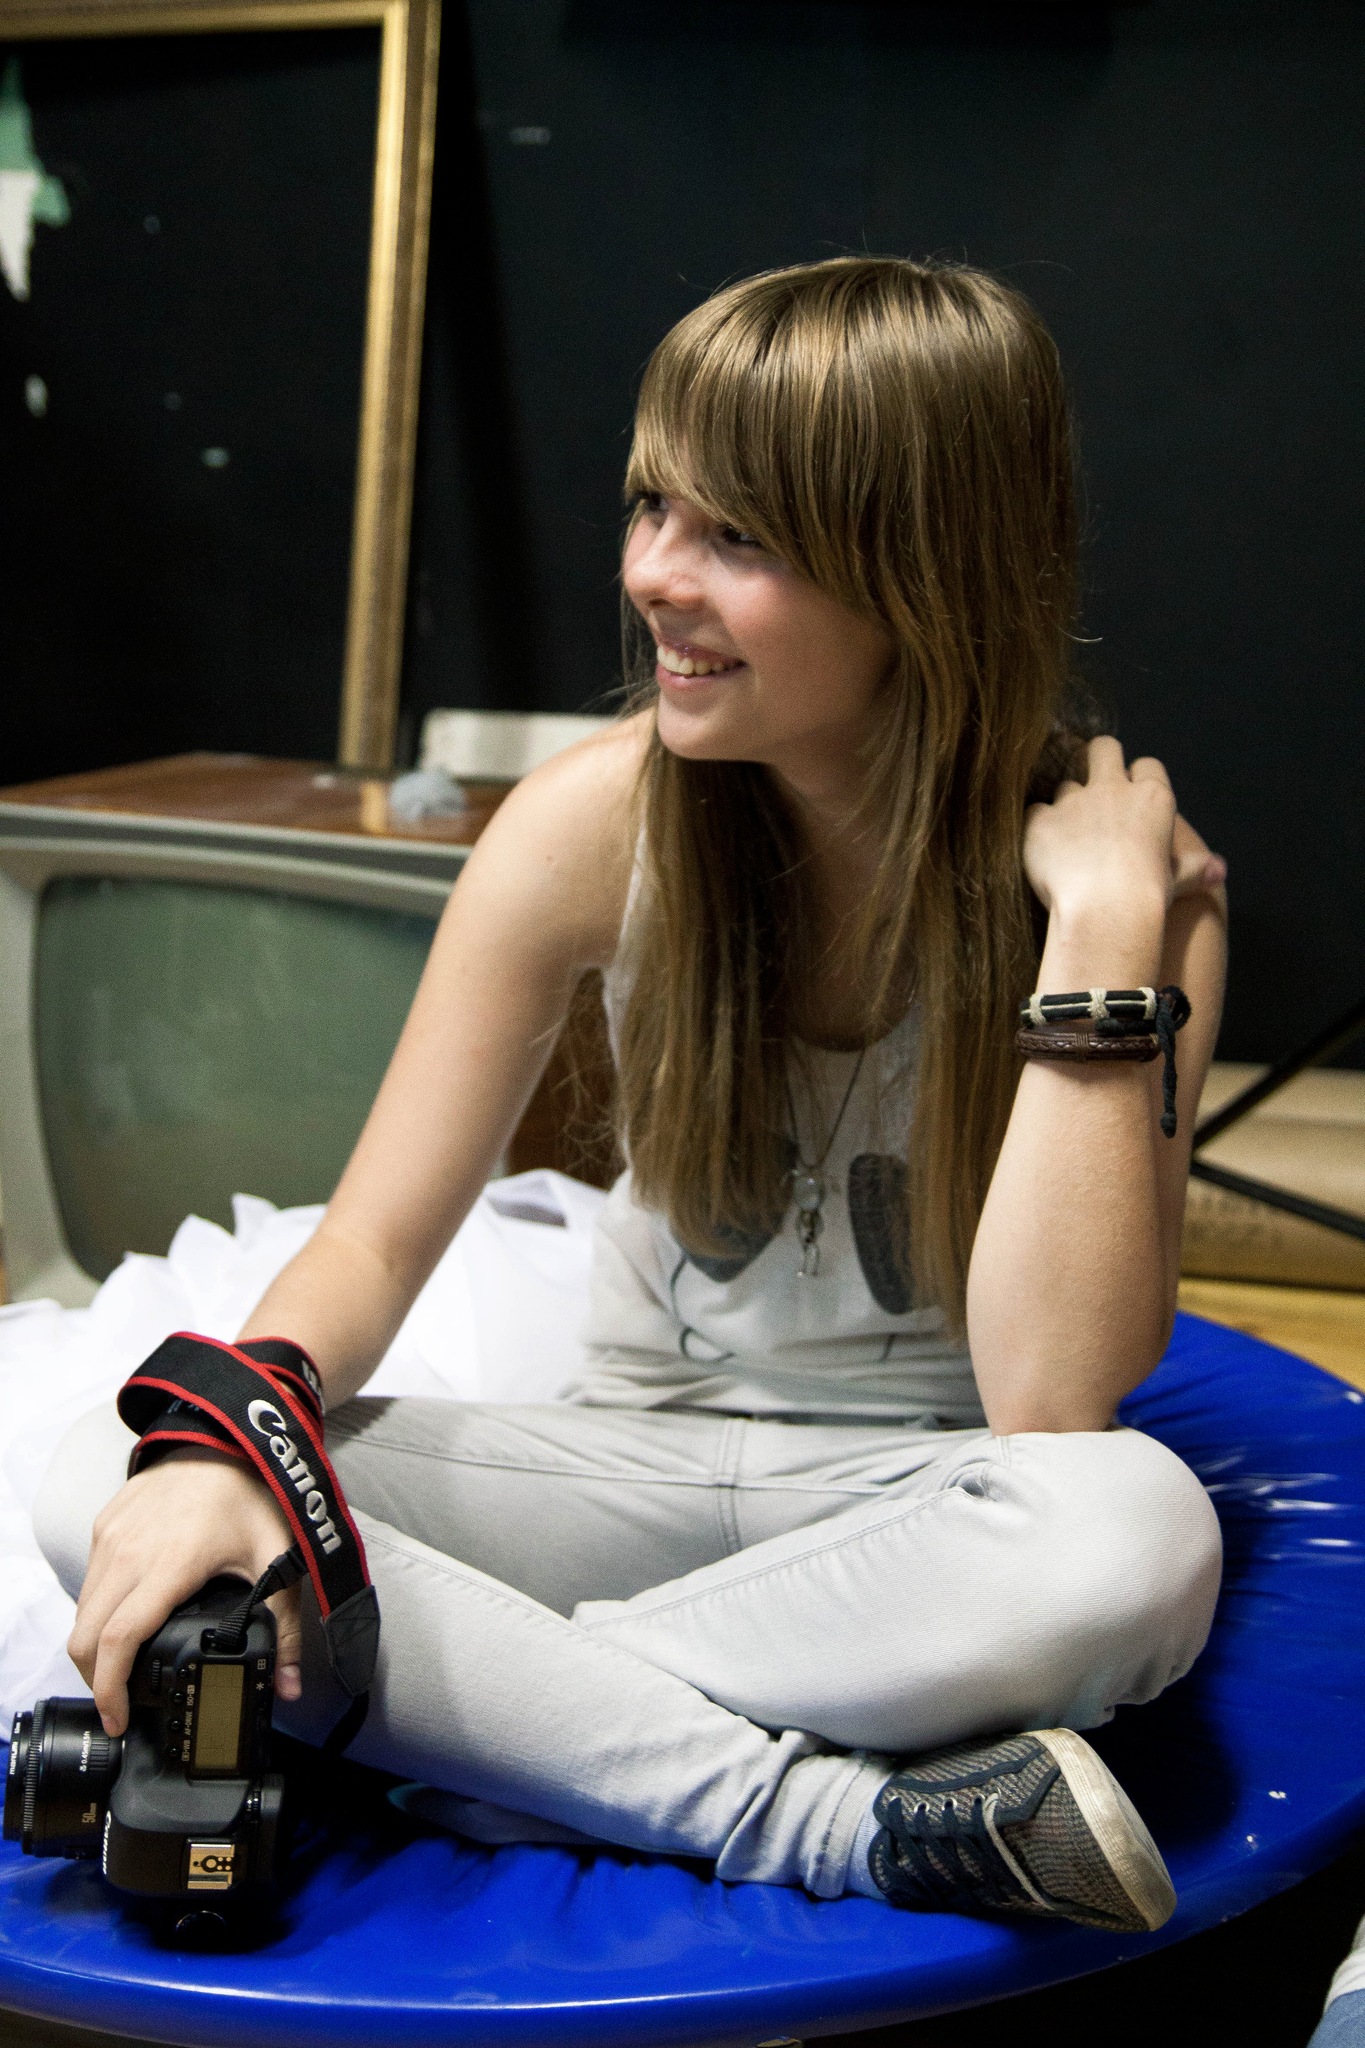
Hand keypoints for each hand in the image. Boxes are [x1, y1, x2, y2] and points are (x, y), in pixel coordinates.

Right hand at [69, 1450, 302, 1736]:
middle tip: (119, 1705)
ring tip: (120, 1670)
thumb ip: (286, 1627)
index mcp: (170, 1564)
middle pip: (86, 1636)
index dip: (110, 1689)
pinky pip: (89, 1580)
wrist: (225, 1433)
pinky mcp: (105, 1523)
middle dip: (96, 1680)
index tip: (119, 1719)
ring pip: (82, 1610)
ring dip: (94, 1647)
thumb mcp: (279, 1558)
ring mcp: (112, 1536)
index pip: (119, 1639)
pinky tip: (123, 1621)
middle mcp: (129, 1551)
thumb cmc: (254, 1492)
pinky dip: (97, 1611)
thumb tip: (288, 1685)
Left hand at [1024, 737, 1225, 921]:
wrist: (1105, 912)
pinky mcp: (1041, 820)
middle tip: (1094, 786)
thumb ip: (1196, 868)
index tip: (1134, 795)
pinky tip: (1042, 848)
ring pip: (1065, 784)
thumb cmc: (1148, 899)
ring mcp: (1073, 802)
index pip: (1147, 765)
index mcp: (1152, 798)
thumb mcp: (1179, 881)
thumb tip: (1219, 870)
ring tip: (1067, 835)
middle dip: (1098, 759)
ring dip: (1066, 803)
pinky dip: (1038, 826)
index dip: (1139, 777)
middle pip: (1104, 748)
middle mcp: (1113, 790)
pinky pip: (1035, 811)